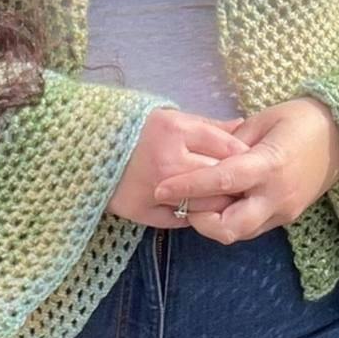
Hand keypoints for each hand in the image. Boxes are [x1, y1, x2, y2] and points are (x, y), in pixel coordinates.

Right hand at [106, 108, 251, 228]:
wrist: (86, 147)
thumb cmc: (135, 128)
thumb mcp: (172, 118)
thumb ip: (208, 126)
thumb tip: (244, 127)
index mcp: (174, 129)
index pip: (228, 147)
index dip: (245, 156)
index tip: (251, 160)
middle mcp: (166, 160)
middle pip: (221, 179)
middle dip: (236, 184)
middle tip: (243, 185)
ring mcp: (154, 188)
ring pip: (205, 204)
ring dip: (217, 204)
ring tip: (221, 198)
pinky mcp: (141, 210)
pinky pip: (181, 219)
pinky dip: (193, 215)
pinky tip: (196, 208)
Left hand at [149, 97, 338, 244]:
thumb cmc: (301, 118)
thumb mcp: (263, 119)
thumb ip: (231, 142)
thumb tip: (205, 157)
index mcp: (269, 164)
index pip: (221, 182)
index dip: (188, 187)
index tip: (160, 188)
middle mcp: (276, 195)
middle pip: (228, 227)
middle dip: (199, 220)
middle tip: (181, 203)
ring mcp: (285, 210)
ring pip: (239, 234)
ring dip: (215, 223)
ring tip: (198, 202)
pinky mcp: (289, 217)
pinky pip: (253, 227)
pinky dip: (233, 219)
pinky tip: (222, 202)